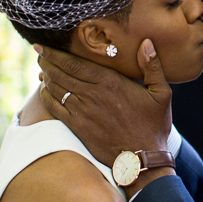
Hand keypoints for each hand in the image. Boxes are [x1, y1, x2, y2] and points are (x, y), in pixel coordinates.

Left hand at [38, 39, 171, 168]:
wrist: (143, 159)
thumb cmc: (153, 126)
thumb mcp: (161, 94)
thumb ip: (152, 66)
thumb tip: (146, 42)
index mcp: (110, 82)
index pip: (74, 63)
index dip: (55, 54)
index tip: (43, 46)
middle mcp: (93, 95)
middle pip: (61, 73)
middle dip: (47, 61)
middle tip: (40, 54)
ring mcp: (83, 112)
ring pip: (56, 89)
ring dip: (46, 77)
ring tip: (42, 69)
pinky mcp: (78, 127)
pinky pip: (55, 108)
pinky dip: (46, 97)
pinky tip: (45, 91)